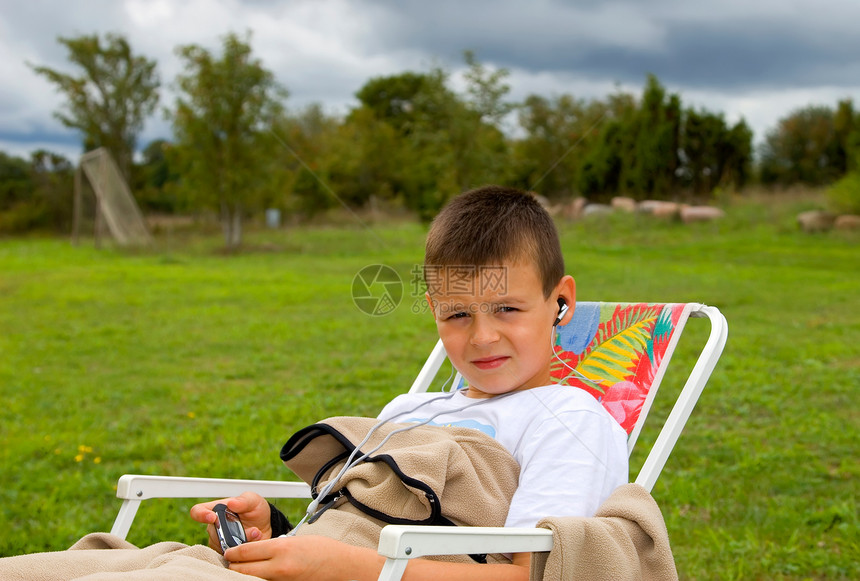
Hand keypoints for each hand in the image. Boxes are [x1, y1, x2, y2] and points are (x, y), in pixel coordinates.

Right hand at [189, 491, 271, 551]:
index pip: (197, 512)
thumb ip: (244, 501)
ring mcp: (219, 543)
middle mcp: (214, 528)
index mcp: (216, 511)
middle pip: (214, 535)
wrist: (266, 527)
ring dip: (243, 542)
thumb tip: (232, 503)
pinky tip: (256, 543)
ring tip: (257, 534)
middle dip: (234, 534)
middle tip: (254, 530)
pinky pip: (232, 557)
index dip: (201, 515)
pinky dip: (245, 552)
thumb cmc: (256, 510)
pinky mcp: (227, 556)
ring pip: (224, 548)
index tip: (212, 517)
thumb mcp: (253, 501)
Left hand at [224, 535, 380, 580]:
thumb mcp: (294, 540)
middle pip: (242, 570)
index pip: (245, 552)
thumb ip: (273, 545)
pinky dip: (258, 579)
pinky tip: (257, 575)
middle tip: (230, 561)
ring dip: (244, 574)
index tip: (228, 551)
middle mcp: (279, 567)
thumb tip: (253, 550)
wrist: (340, 565)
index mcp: (280, 549)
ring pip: (251, 579)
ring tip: (242, 568)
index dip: (232, 552)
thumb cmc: (321, 548)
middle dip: (233, 565)